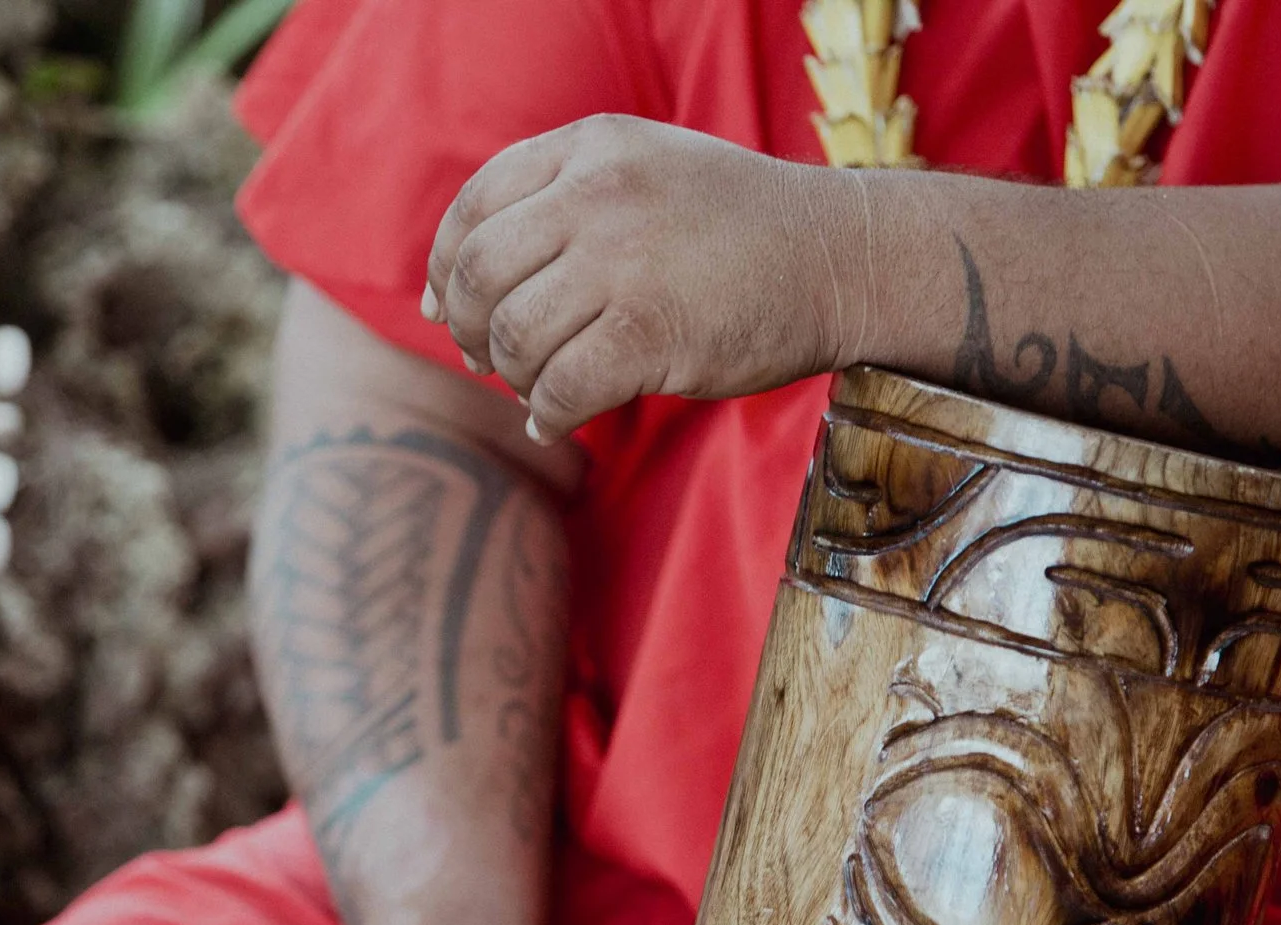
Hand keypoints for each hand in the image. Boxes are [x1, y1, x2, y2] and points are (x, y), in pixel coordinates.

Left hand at [422, 114, 849, 442]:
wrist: (839, 258)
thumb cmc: (733, 228)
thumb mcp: (642, 175)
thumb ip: (552, 210)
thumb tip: (441, 297)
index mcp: (591, 148)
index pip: (475, 204)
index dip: (445, 266)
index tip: (449, 307)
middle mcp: (600, 194)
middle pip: (479, 273)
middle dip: (469, 328)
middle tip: (487, 358)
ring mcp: (626, 262)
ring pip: (513, 336)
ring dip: (513, 376)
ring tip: (539, 385)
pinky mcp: (651, 334)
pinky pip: (560, 389)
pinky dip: (547, 416)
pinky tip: (556, 420)